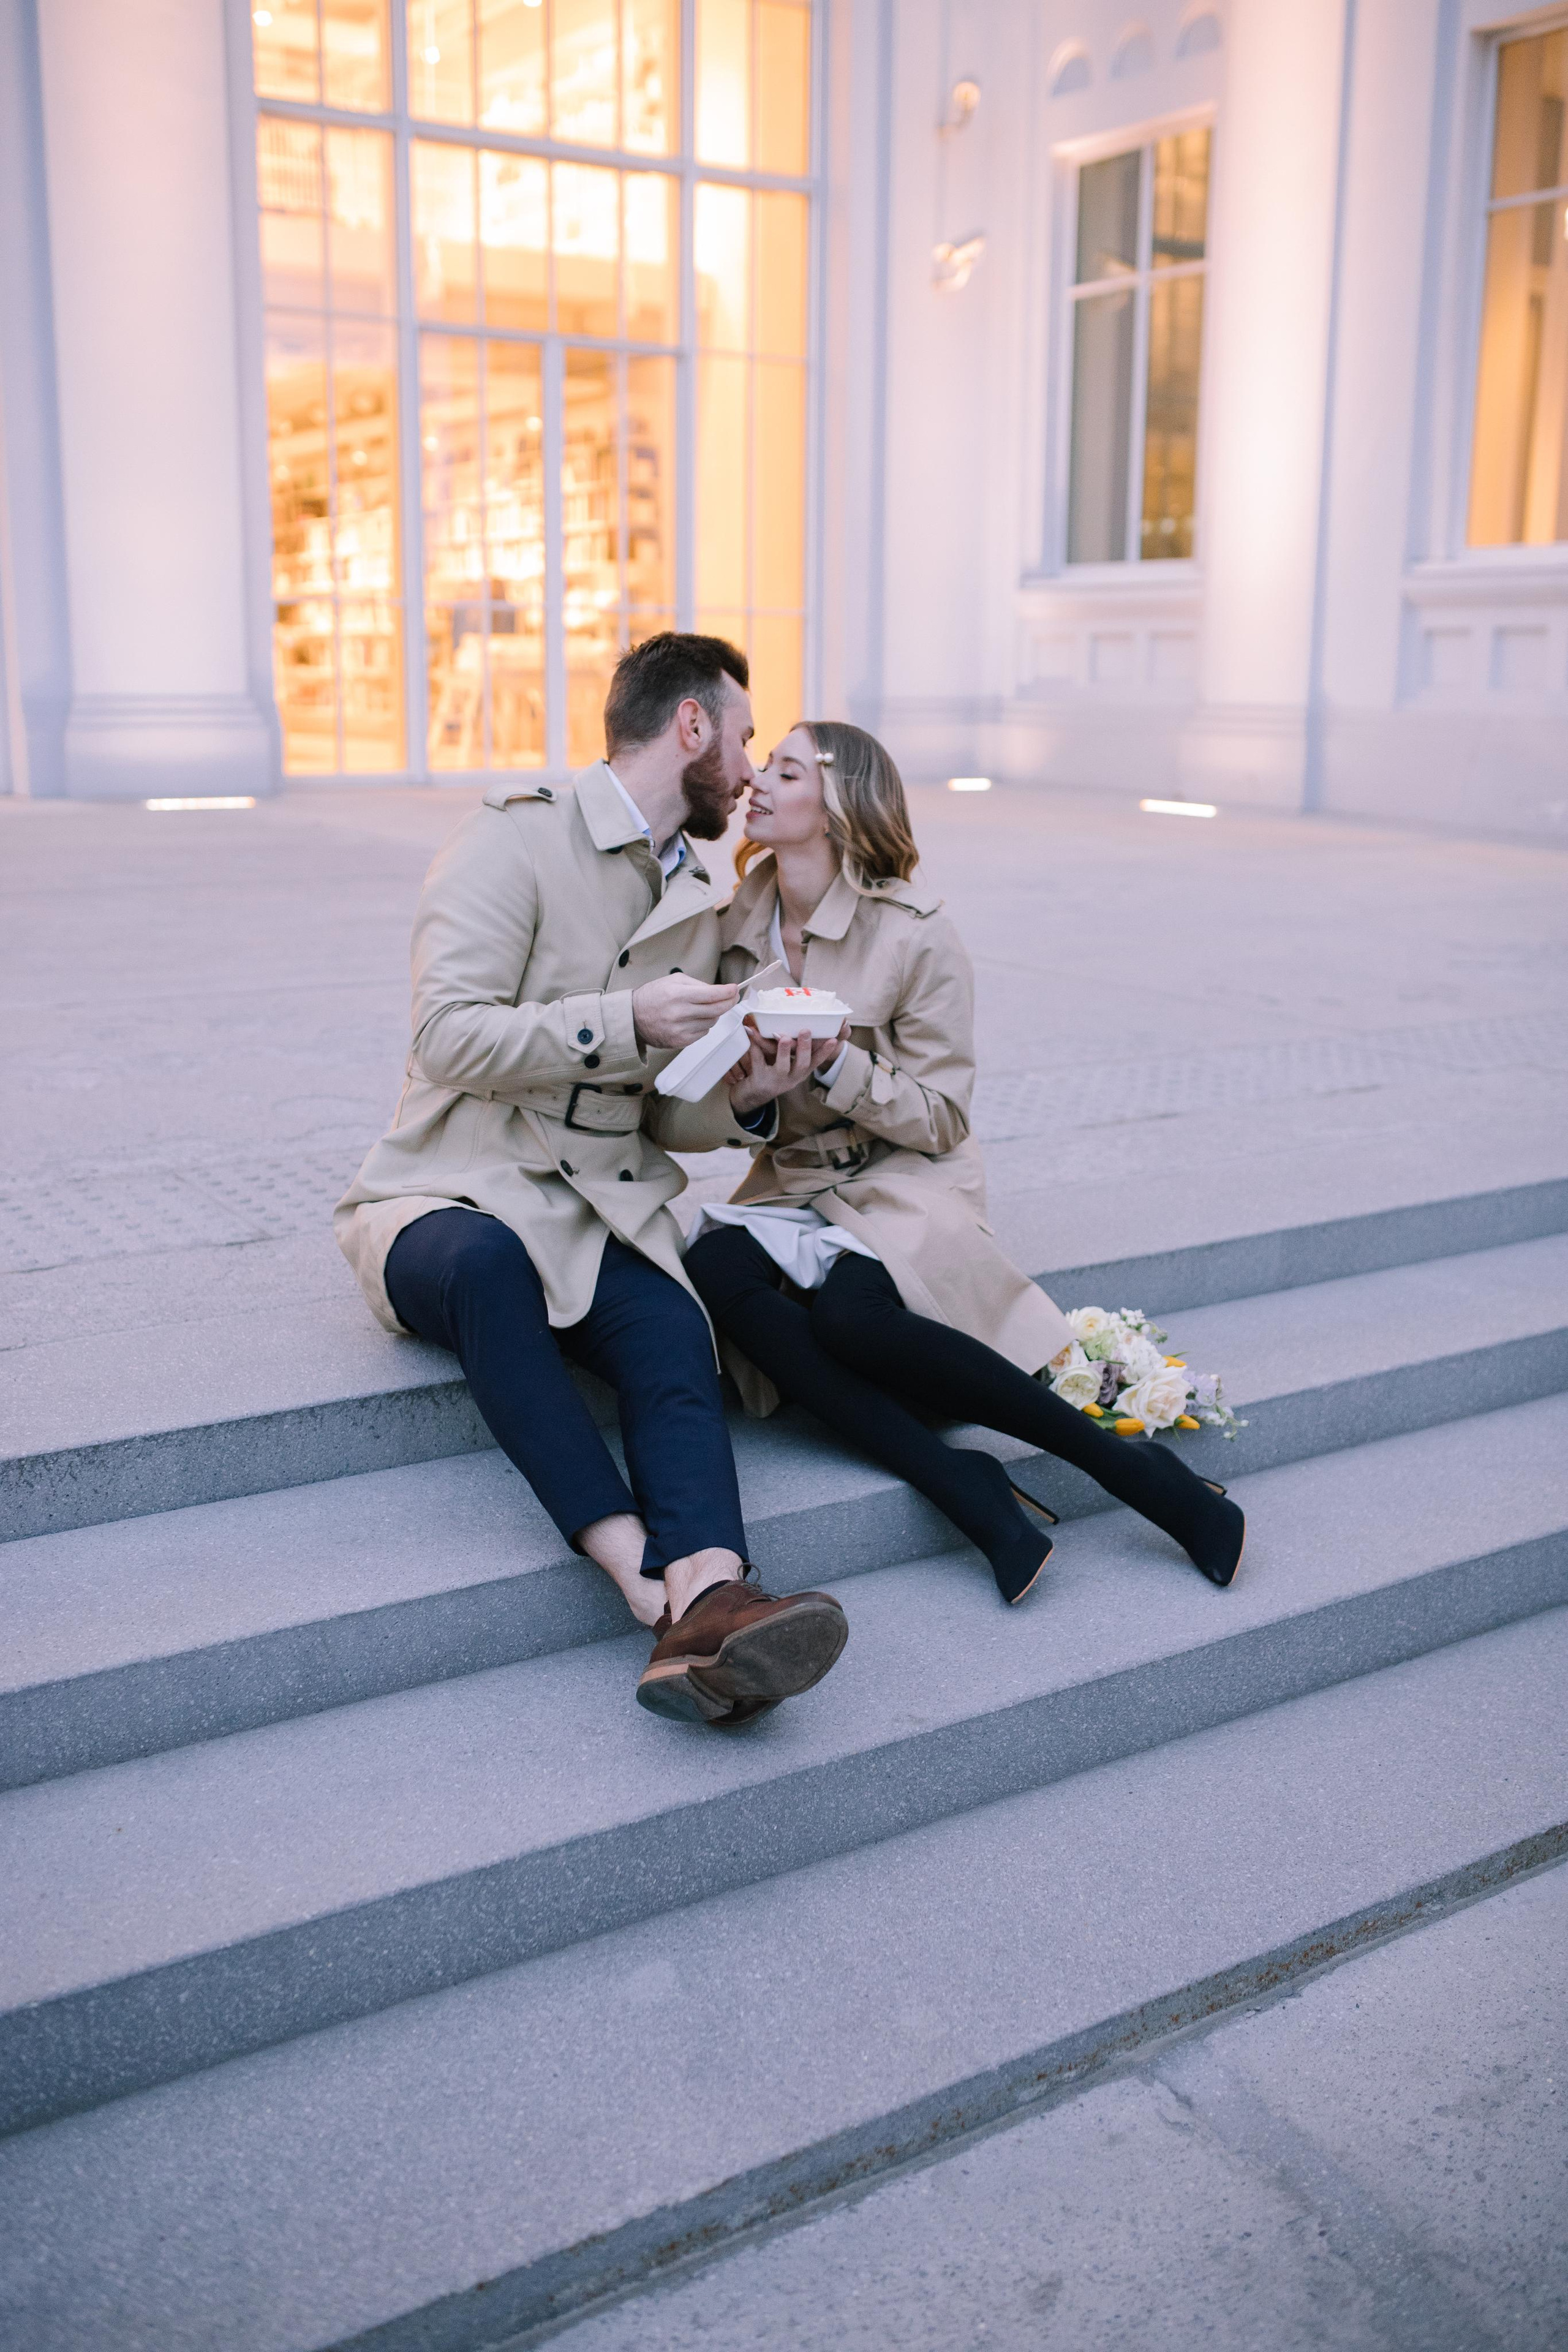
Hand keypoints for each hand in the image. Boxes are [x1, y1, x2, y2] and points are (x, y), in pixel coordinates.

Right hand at [631, 972, 737, 1048]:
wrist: (633, 1017)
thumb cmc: (653, 996)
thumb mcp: (673, 981)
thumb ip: (698, 984)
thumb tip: (720, 991)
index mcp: (678, 995)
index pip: (712, 995)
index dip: (728, 992)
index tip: (735, 988)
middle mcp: (680, 1013)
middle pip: (717, 1010)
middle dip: (729, 1002)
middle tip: (733, 997)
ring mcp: (680, 1029)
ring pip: (711, 1022)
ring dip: (713, 1014)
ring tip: (702, 1008)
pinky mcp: (679, 1042)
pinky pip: (703, 1034)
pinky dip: (703, 1026)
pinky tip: (693, 1020)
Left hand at [725, 1021, 845, 1117]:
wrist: (755, 1094)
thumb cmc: (776, 1072)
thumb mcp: (791, 1064)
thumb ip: (798, 1049)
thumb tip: (808, 1022)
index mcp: (800, 1072)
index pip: (816, 1062)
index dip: (825, 1052)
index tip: (834, 1040)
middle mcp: (791, 1077)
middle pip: (802, 1065)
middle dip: (805, 1048)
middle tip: (806, 1031)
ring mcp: (775, 1079)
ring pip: (782, 1066)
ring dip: (783, 1052)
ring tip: (784, 1038)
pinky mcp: (759, 1077)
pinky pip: (758, 1061)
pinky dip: (755, 1047)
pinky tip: (752, 1033)